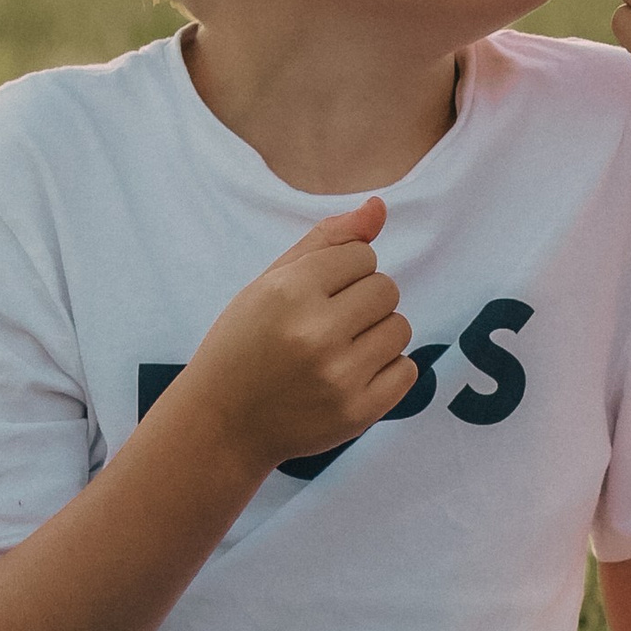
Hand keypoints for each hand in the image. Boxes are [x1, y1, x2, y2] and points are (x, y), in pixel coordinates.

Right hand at [179, 200, 416, 471]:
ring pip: (400, 327)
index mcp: (290, 291)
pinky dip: (386, 371)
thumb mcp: (270, 282)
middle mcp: (316, 332)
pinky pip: (407, 370)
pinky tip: (349, 376)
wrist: (222, 423)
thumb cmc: (245, 343)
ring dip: (376, 335)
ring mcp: (339, 376)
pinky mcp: (357, 412)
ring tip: (337, 351)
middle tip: (323, 326)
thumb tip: (380, 206)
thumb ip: (328, 240)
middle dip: (361, 301)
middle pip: (386, 289)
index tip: (312, 297)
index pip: (362, 255)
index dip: (341, 273)